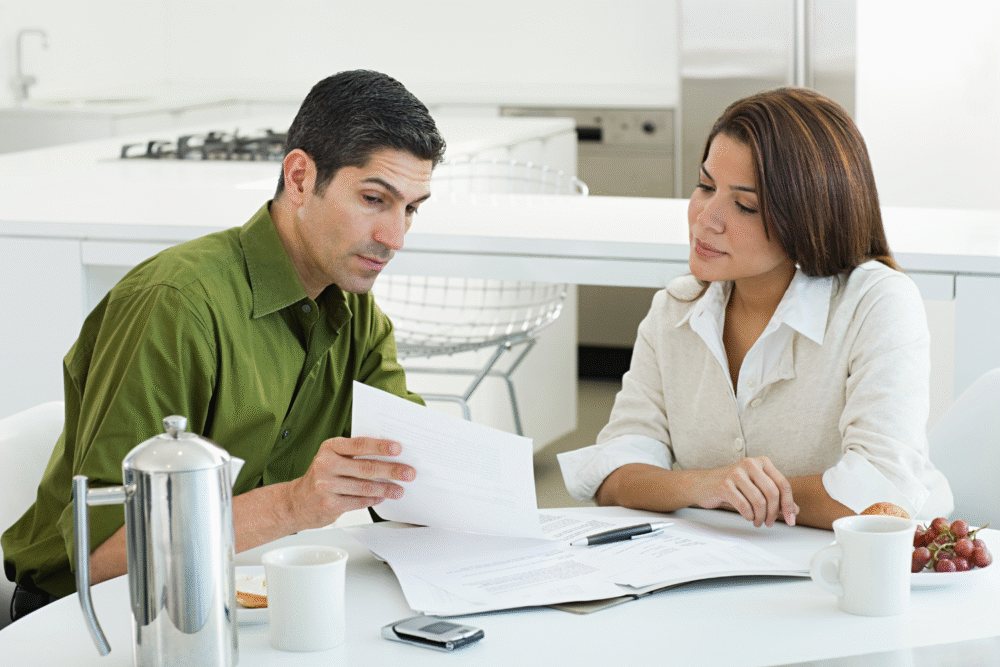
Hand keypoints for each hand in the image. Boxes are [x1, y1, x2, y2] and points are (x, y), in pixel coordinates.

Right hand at [283, 437, 414, 529]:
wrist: (297, 501)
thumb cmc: (321, 476)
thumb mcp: (332, 458)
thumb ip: (354, 455)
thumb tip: (388, 455)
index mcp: (330, 448)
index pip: (359, 445)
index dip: (380, 446)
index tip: (397, 449)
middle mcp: (326, 465)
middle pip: (366, 467)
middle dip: (391, 470)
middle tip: (408, 473)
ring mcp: (326, 486)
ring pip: (365, 486)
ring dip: (386, 488)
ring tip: (399, 489)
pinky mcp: (330, 504)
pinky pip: (359, 501)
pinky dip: (373, 499)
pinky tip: (382, 497)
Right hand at [692, 456, 798, 527]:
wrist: (703, 484)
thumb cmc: (732, 486)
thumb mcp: (756, 487)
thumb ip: (776, 497)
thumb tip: (794, 511)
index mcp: (761, 462)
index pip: (783, 484)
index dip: (788, 504)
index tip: (790, 519)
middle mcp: (750, 464)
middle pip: (772, 493)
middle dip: (774, 513)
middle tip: (770, 522)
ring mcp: (736, 473)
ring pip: (759, 501)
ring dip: (761, 517)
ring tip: (758, 521)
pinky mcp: (724, 484)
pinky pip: (744, 505)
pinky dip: (748, 515)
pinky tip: (748, 516)